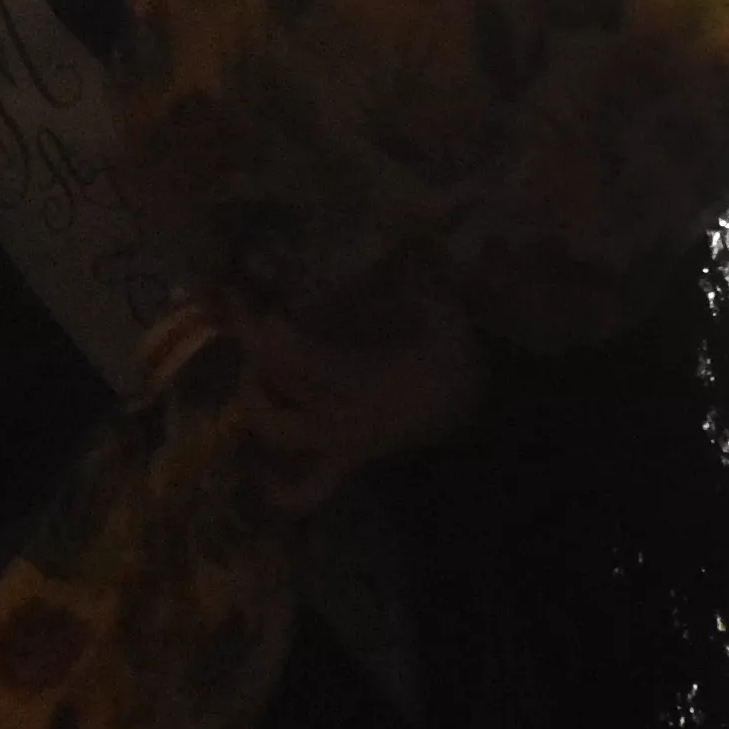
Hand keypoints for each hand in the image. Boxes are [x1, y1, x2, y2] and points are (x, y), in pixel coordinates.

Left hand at [175, 288, 481, 515]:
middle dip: (251, 356)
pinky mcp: (346, 464)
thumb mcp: (439, 309)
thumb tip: (381, 237)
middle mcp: (338, 417)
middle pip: (269, 391)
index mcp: (359, 379)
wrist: (489, 414)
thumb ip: (406, 275)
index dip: (255, 324)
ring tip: (259, 367)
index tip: (239, 293)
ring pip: (274, 432)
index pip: (287, 354)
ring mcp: (339, 446)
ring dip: (255, 399)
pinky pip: (305, 492)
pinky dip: (277, 486)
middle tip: (252, 323)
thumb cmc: (461, 357)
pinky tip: (258, 466)